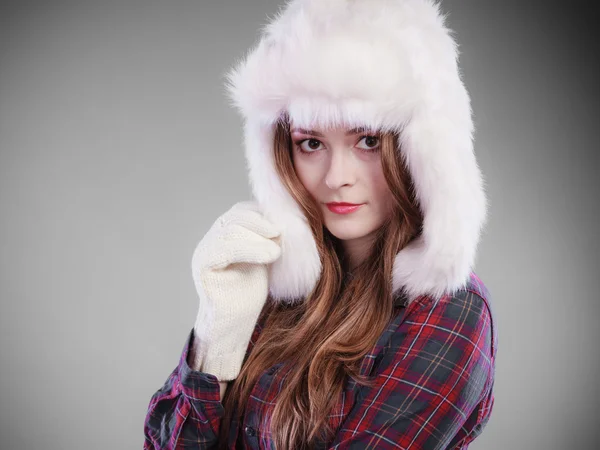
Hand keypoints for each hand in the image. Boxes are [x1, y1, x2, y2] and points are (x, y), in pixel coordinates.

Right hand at [190, 201, 281, 380]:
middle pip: (236, 216)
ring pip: (231, 229)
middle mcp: (213, 238)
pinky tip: (270, 255)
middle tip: (281, 234)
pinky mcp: (202, 265)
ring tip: (277, 250)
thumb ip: (269, 238)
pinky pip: (224, 249)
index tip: (287, 222)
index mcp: (226, 233)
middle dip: (262, 222)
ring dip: (258, 236)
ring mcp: (205, 250)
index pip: (243, 211)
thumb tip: (291, 218)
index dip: (265, 213)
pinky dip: (250, 248)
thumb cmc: (251, 292)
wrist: (234, 324)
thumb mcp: (264, 257)